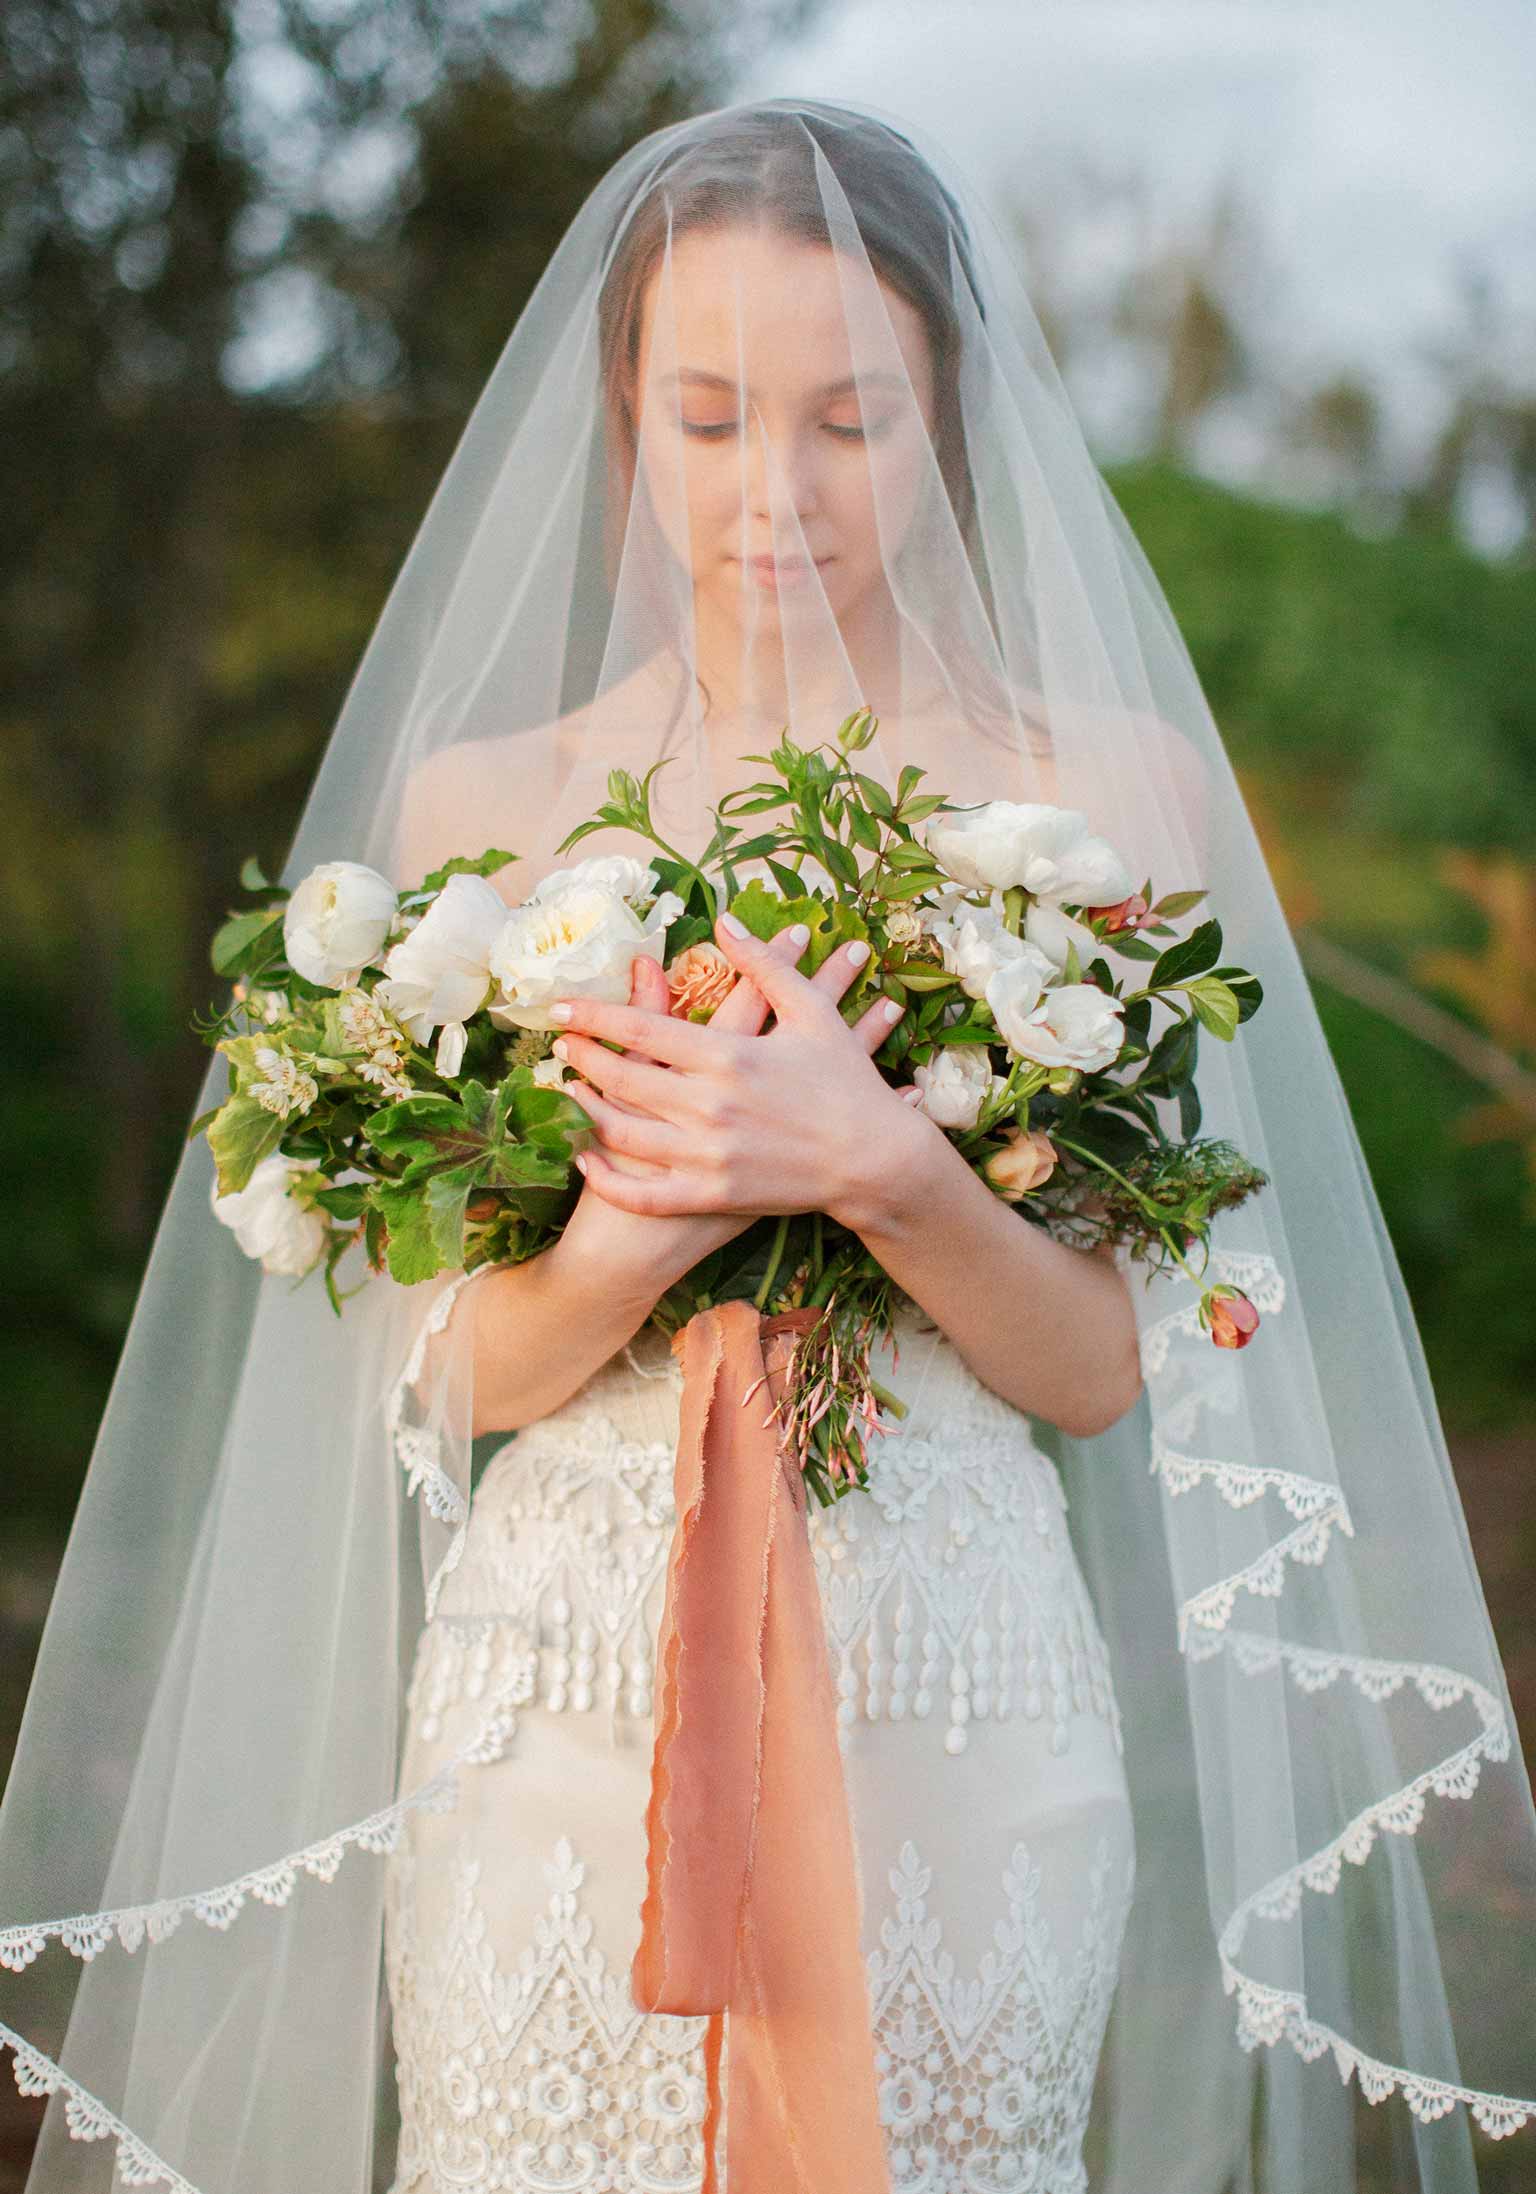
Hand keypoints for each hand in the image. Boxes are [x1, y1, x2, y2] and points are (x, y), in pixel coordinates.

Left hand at [551, 928, 811, 1294]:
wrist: (876, 1161)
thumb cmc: (847, 1083)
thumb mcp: (813, 1013)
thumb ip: (763, 964)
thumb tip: (725, 920)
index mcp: (729, 1055)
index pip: (640, 1027)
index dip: (593, 1014)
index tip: (560, 1007)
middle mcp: (711, 1106)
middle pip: (621, 1078)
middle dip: (581, 1058)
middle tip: (559, 1044)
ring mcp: (709, 1156)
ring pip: (622, 1134)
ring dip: (584, 1110)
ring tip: (567, 1091)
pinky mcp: (715, 1195)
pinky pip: (645, 1193)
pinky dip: (607, 1178)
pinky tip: (587, 1160)